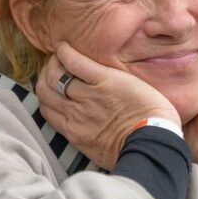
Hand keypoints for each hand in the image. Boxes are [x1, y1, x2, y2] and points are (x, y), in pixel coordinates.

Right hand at [36, 43, 179, 170]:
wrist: (152, 142)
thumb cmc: (133, 149)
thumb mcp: (100, 151)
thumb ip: (87, 138)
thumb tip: (84, 131)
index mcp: (73, 130)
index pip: (46, 108)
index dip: (46, 93)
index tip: (51, 85)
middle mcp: (75, 112)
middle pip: (46, 90)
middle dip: (45, 76)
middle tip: (54, 67)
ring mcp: (88, 95)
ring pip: (56, 74)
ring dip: (54, 62)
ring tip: (60, 55)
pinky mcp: (104, 80)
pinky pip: (76, 63)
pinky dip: (66, 53)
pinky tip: (65, 47)